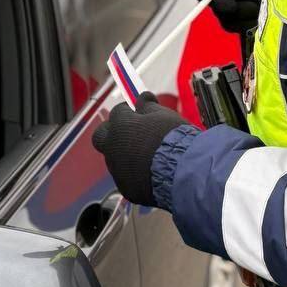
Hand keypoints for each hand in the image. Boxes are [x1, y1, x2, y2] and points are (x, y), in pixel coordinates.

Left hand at [92, 92, 187, 206]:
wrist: (184, 172)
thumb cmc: (174, 140)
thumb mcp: (163, 115)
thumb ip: (147, 105)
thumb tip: (142, 98)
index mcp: (120, 126)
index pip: (117, 112)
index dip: (129, 112)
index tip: (139, 114)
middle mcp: (112, 148)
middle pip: (101, 136)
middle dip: (113, 132)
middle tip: (131, 133)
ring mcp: (117, 171)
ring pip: (115, 159)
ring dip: (127, 155)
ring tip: (150, 157)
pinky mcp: (127, 189)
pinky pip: (127, 178)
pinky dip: (136, 174)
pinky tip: (153, 173)